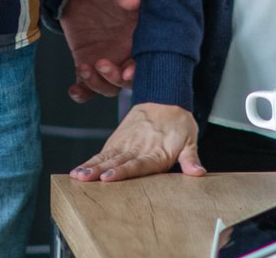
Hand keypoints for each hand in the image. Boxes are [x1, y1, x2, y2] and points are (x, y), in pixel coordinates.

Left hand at [60, 0, 138, 101]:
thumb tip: (133, 2)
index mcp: (140, 36)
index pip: (146, 61)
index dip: (139, 71)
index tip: (128, 71)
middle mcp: (126, 52)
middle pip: (127, 81)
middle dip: (116, 79)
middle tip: (102, 64)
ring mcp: (106, 59)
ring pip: (108, 87)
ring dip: (97, 84)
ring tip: (83, 67)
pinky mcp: (86, 61)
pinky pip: (86, 85)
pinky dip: (81, 93)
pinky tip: (74, 90)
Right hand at [70, 104, 203, 181]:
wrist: (165, 97)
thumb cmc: (178, 124)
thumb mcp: (190, 140)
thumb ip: (191, 159)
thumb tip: (198, 172)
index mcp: (156, 152)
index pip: (137, 164)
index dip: (122, 171)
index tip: (108, 177)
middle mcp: (138, 147)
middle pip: (117, 161)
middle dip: (100, 171)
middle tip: (85, 179)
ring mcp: (126, 143)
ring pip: (106, 156)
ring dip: (91, 166)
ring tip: (78, 175)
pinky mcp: (118, 139)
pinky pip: (103, 152)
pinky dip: (91, 161)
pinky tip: (79, 170)